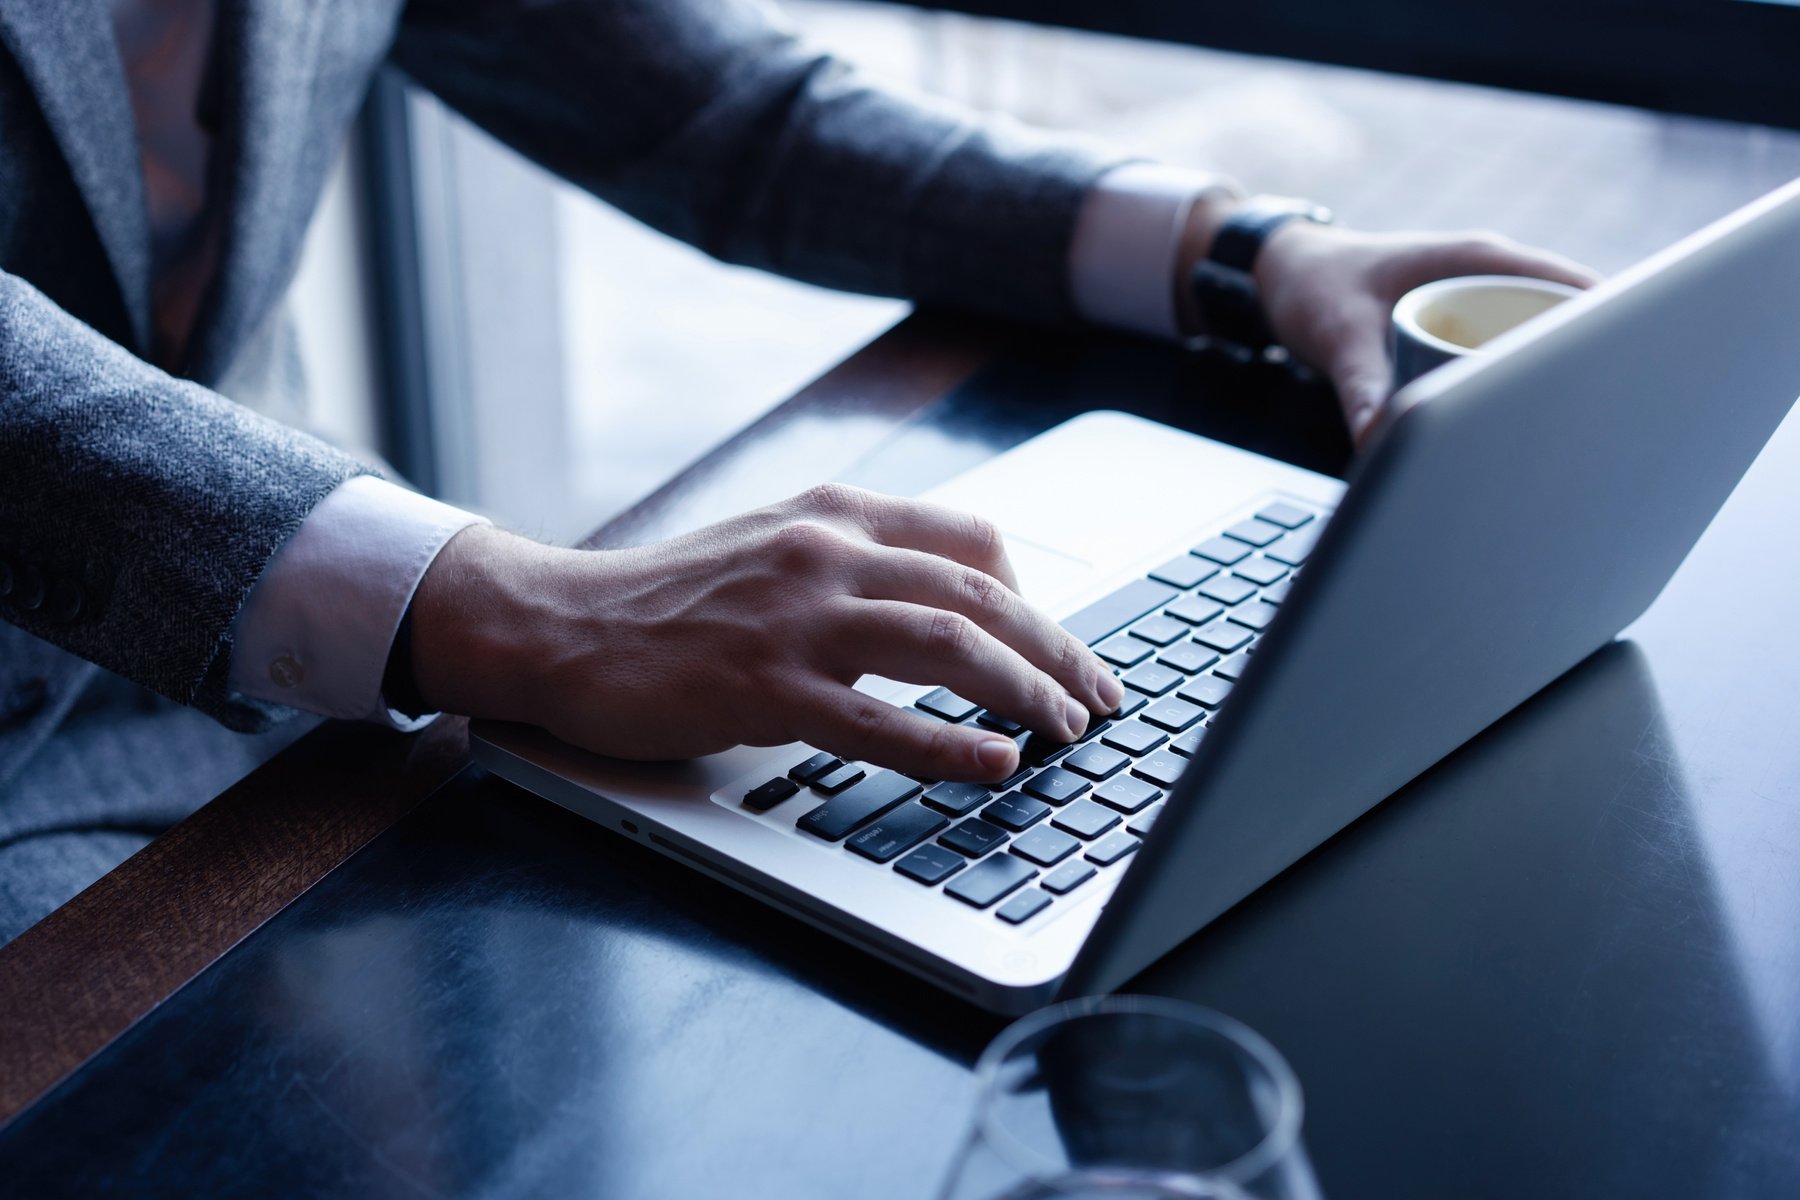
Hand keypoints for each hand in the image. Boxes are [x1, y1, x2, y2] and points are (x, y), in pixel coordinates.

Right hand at [409, 483, 1124, 782]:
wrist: (561, 625)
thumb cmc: (669, 599)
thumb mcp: (772, 548)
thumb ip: (854, 562)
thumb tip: (945, 605)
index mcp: (833, 512)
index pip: (971, 539)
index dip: (1033, 597)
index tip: (1057, 644)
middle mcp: (825, 552)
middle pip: (980, 592)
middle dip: (1056, 650)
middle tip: (1098, 696)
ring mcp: (796, 617)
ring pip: (948, 643)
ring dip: (1025, 690)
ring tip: (1067, 728)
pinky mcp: (765, 686)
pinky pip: (880, 719)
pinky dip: (951, 744)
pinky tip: (996, 763)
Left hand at [1253, 222, 1597, 441]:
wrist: (1280, 274)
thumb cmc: (1314, 285)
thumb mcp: (1337, 335)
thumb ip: (1362, 387)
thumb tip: (1383, 441)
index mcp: (1480, 258)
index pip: (1577, 288)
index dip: (1616, 328)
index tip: (1639, 375)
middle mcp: (1491, 275)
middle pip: (1569, 320)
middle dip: (1592, 365)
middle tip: (1612, 425)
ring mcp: (1479, 301)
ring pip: (1539, 340)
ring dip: (1556, 380)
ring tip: (1582, 437)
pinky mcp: (1463, 327)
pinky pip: (1508, 354)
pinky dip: (1520, 386)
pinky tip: (1524, 431)